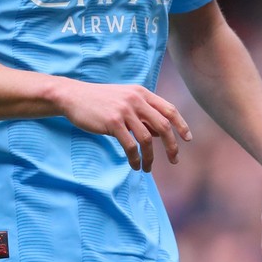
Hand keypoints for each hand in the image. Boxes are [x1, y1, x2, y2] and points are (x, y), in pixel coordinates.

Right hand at [56, 79, 191, 171]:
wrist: (73, 96)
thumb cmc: (100, 101)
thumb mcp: (125, 101)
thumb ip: (143, 114)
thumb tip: (159, 134)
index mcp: (142, 93)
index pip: (170, 109)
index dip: (182, 125)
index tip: (187, 139)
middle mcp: (136, 99)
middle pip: (164, 125)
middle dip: (172, 145)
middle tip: (174, 160)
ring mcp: (124, 110)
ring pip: (147, 139)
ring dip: (150, 157)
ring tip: (147, 169)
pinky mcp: (113, 122)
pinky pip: (130, 145)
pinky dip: (135, 158)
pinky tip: (135, 165)